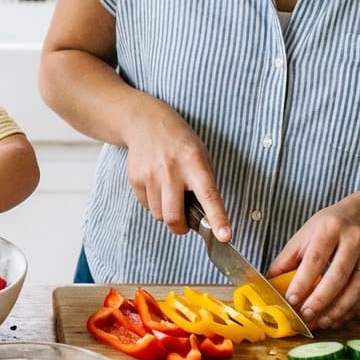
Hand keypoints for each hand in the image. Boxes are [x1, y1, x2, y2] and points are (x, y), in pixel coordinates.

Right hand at [123, 102, 231, 240]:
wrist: (146, 122)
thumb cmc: (179, 142)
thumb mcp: (201, 156)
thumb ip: (204, 184)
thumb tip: (206, 218)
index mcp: (194, 163)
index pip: (209, 195)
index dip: (218, 218)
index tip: (224, 236)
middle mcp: (171, 170)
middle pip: (174, 216)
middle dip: (181, 228)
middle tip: (185, 224)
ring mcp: (150, 175)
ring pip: (159, 215)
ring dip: (166, 213)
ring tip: (169, 193)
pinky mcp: (135, 179)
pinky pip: (146, 206)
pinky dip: (154, 203)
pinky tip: (157, 185)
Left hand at [267, 200, 359, 329]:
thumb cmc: (329, 227)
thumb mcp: (305, 234)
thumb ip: (287, 259)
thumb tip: (268, 284)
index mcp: (330, 228)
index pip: (315, 258)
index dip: (303, 281)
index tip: (291, 299)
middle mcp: (354, 240)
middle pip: (338, 274)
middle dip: (321, 299)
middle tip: (306, 315)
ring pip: (356, 287)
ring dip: (338, 309)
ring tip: (321, 322)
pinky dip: (351, 309)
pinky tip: (337, 319)